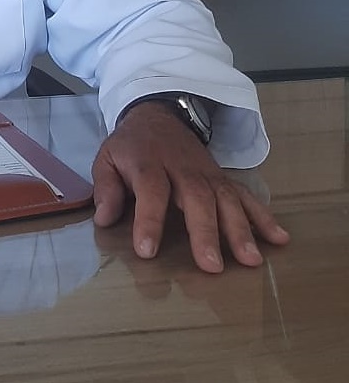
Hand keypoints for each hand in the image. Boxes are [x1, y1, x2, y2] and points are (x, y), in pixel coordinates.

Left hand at [91, 100, 289, 272]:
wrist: (157, 117)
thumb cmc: (130, 147)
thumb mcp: (107, 159)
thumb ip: (106, 188)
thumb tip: (104, 218)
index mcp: (148, 164)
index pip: (151, 190)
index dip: (149, 220)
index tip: (147, 250)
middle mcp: (182, 169)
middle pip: (196, 197)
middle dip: (205, 231)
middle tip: (211, 265)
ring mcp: (207, 173)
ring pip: (226, 198)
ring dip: (240, 229)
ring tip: (251, 260)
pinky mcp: (223, 178)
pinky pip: (246, 195)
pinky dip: (263, 216)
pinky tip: (279, 239)